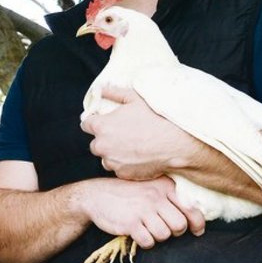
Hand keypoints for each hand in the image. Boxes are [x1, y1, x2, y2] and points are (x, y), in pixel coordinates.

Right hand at [77, 176, 204, 248]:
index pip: (191, 208)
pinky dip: (146, 242)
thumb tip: (195, 215)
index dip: (197, 223)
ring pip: (165, 235)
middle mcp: (155, 196)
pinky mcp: (131, 223)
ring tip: (149, 230)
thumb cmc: (128, 193)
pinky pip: (148, 241)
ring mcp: (143, 210)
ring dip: (158, 237)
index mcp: (164, 186)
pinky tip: (139, 235)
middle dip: (175, 232)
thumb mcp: (150, 186)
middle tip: (165, 229)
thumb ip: (171, 196)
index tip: (197, 231)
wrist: (96, 195)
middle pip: (179, 225)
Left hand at [82, 86, 199, 179]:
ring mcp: (111, 161)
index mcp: (101, 126)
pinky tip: (140, 156)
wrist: (175, 144)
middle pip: (96, 143)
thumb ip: (114, 93)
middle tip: (124, 134)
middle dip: (105, 139)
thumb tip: (100, 89)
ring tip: (134, 146)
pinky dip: (126, 164)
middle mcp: (101, 145)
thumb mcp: (135, 99)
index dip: (96, 122)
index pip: (86, 124)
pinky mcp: (122, 173)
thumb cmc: (156, 118)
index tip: (106, 122)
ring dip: (114, 153)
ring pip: (106, 157)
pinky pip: (119, 168)